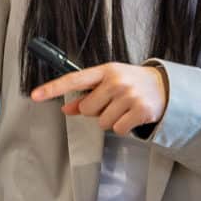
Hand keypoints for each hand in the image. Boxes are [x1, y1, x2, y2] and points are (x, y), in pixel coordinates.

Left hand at [31, 61, 167, 136]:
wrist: (165, 87)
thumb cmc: (132, 83)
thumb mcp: (109, 83)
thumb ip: (87, 95)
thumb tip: (66, 109)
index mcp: (105, 71)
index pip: (74, 80)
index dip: (53, 88)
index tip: (35, 95)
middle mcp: (116, 81)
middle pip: (87, 109)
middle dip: (97, 111)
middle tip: (113, 103)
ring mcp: (129, 95)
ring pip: (102, 122)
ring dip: (111, 120)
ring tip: (124, 109)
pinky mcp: (140, 110)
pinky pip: (118, 129)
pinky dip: (123, 127)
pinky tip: (132, 116)